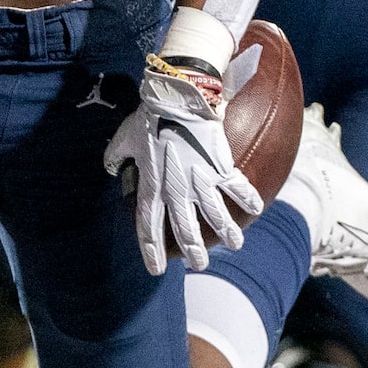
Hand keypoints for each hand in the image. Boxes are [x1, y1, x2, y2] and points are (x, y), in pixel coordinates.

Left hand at [103, 54, 261, 274]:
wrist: (176, 98)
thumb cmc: (147, 117)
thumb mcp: (123, 138)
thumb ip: (115, 157)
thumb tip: (111, 168)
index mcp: (151, 186)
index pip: (148, 227)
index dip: (151, 250)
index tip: (156, 269)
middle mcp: (176, 190)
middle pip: (185, 230)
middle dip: (193, 252)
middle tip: (199, 265)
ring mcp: (200, 180)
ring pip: (215, 216)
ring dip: (226, 233)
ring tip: (235, 245)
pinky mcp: (220, 166)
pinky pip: (237, 187)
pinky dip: (247, 198)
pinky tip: (256, 209)